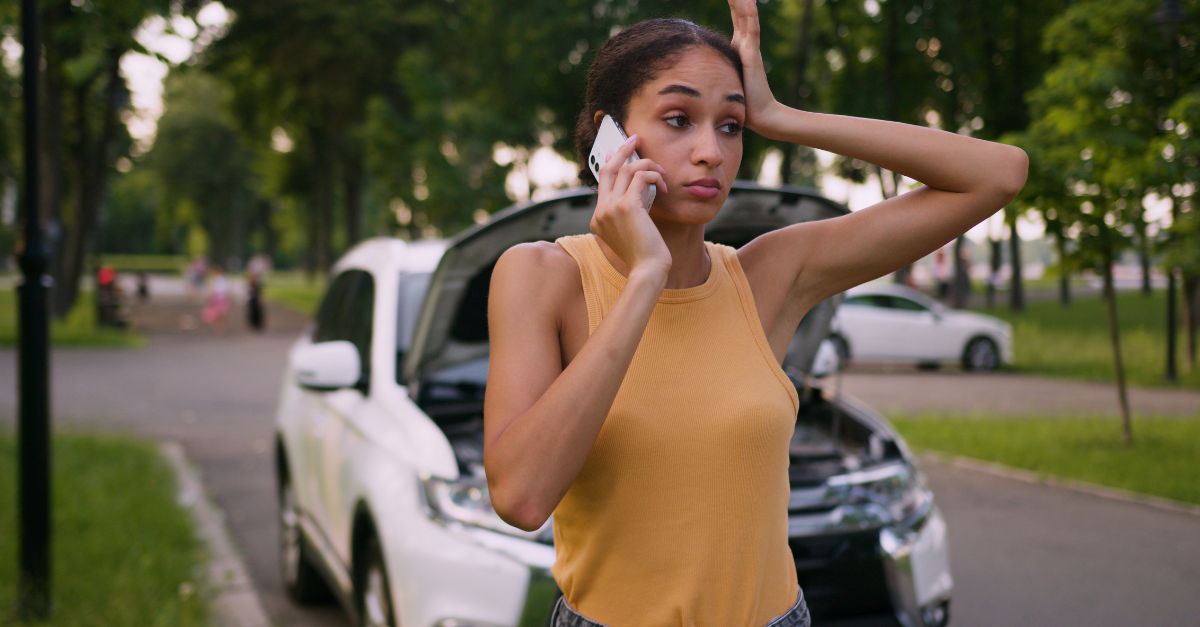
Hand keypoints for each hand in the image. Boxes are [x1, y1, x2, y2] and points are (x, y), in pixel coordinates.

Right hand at [591, 134, 671, 277]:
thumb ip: (630, 212)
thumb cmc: (645, 255)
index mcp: (598, 219)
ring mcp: (610, 209)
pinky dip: (654, 176)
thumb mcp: (633, 231)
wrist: (648, 270)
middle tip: (635, 138)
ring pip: (627, 170)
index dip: (613, 163)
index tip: (622, 151)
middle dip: (622, 150)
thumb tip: (640, 189)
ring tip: (661, 173)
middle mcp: (600, 212)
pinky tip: (664, 186)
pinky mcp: (626, 207)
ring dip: (647, 166)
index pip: (603, 182)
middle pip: (608, 169)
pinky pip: (640, 177)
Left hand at [729, 0, 782, 134]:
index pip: (737, 19)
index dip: (734, 4)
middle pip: (741, 13)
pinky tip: (748, 0)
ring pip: (746, 17)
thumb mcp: (725, 81)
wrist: (760, 115)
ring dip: (743, 1)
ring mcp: (750, 48)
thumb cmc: (743, 103)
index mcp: (739, 48)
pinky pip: (751, 30)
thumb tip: (698, 78)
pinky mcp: (752, 55)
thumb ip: (717, 74)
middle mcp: (746, 44)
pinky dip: (750, 14)